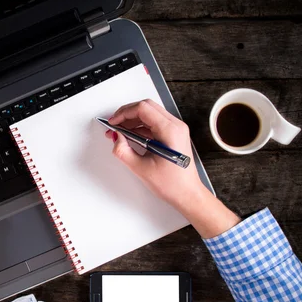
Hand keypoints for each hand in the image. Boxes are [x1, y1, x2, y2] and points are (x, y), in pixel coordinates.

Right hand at [106, 100, 238, 237]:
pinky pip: (154, 123)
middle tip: (114, 125)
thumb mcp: (142, 169)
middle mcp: (176, 126)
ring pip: (150, 113)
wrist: (188, 194)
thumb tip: (116, 138)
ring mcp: (176, 129)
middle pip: (146, 107)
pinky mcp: (173, 135)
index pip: (143, 109)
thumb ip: (124, 151)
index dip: (124, 113)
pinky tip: (129, 136)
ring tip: (119, 132)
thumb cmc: (173, 184)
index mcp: (170, 131)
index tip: (113, 122)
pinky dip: (140, 126)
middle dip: (127, 114)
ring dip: (132, 120)